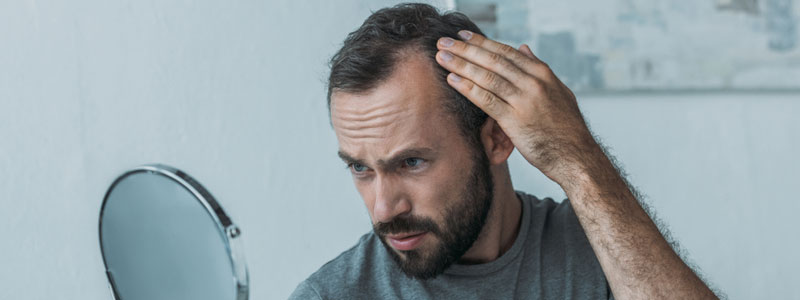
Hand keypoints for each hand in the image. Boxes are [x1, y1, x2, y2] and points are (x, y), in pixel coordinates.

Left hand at [435, 30, 601, 181]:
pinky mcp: (515, 121)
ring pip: (487, 77)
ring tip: (442, 57)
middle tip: (445, 41)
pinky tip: (453, 80)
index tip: (464, 36)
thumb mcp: (559, 91)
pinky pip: (486, 100)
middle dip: (466, 49)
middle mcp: (534, 83)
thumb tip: (524, 48)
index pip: (506, 52)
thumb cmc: (567, 127)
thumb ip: (539, 69)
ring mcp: (524, 101)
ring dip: (461, 65)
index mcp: (543, 74)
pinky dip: (468, 88)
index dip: (482, 42)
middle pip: (493, 60)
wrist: (576, 156)